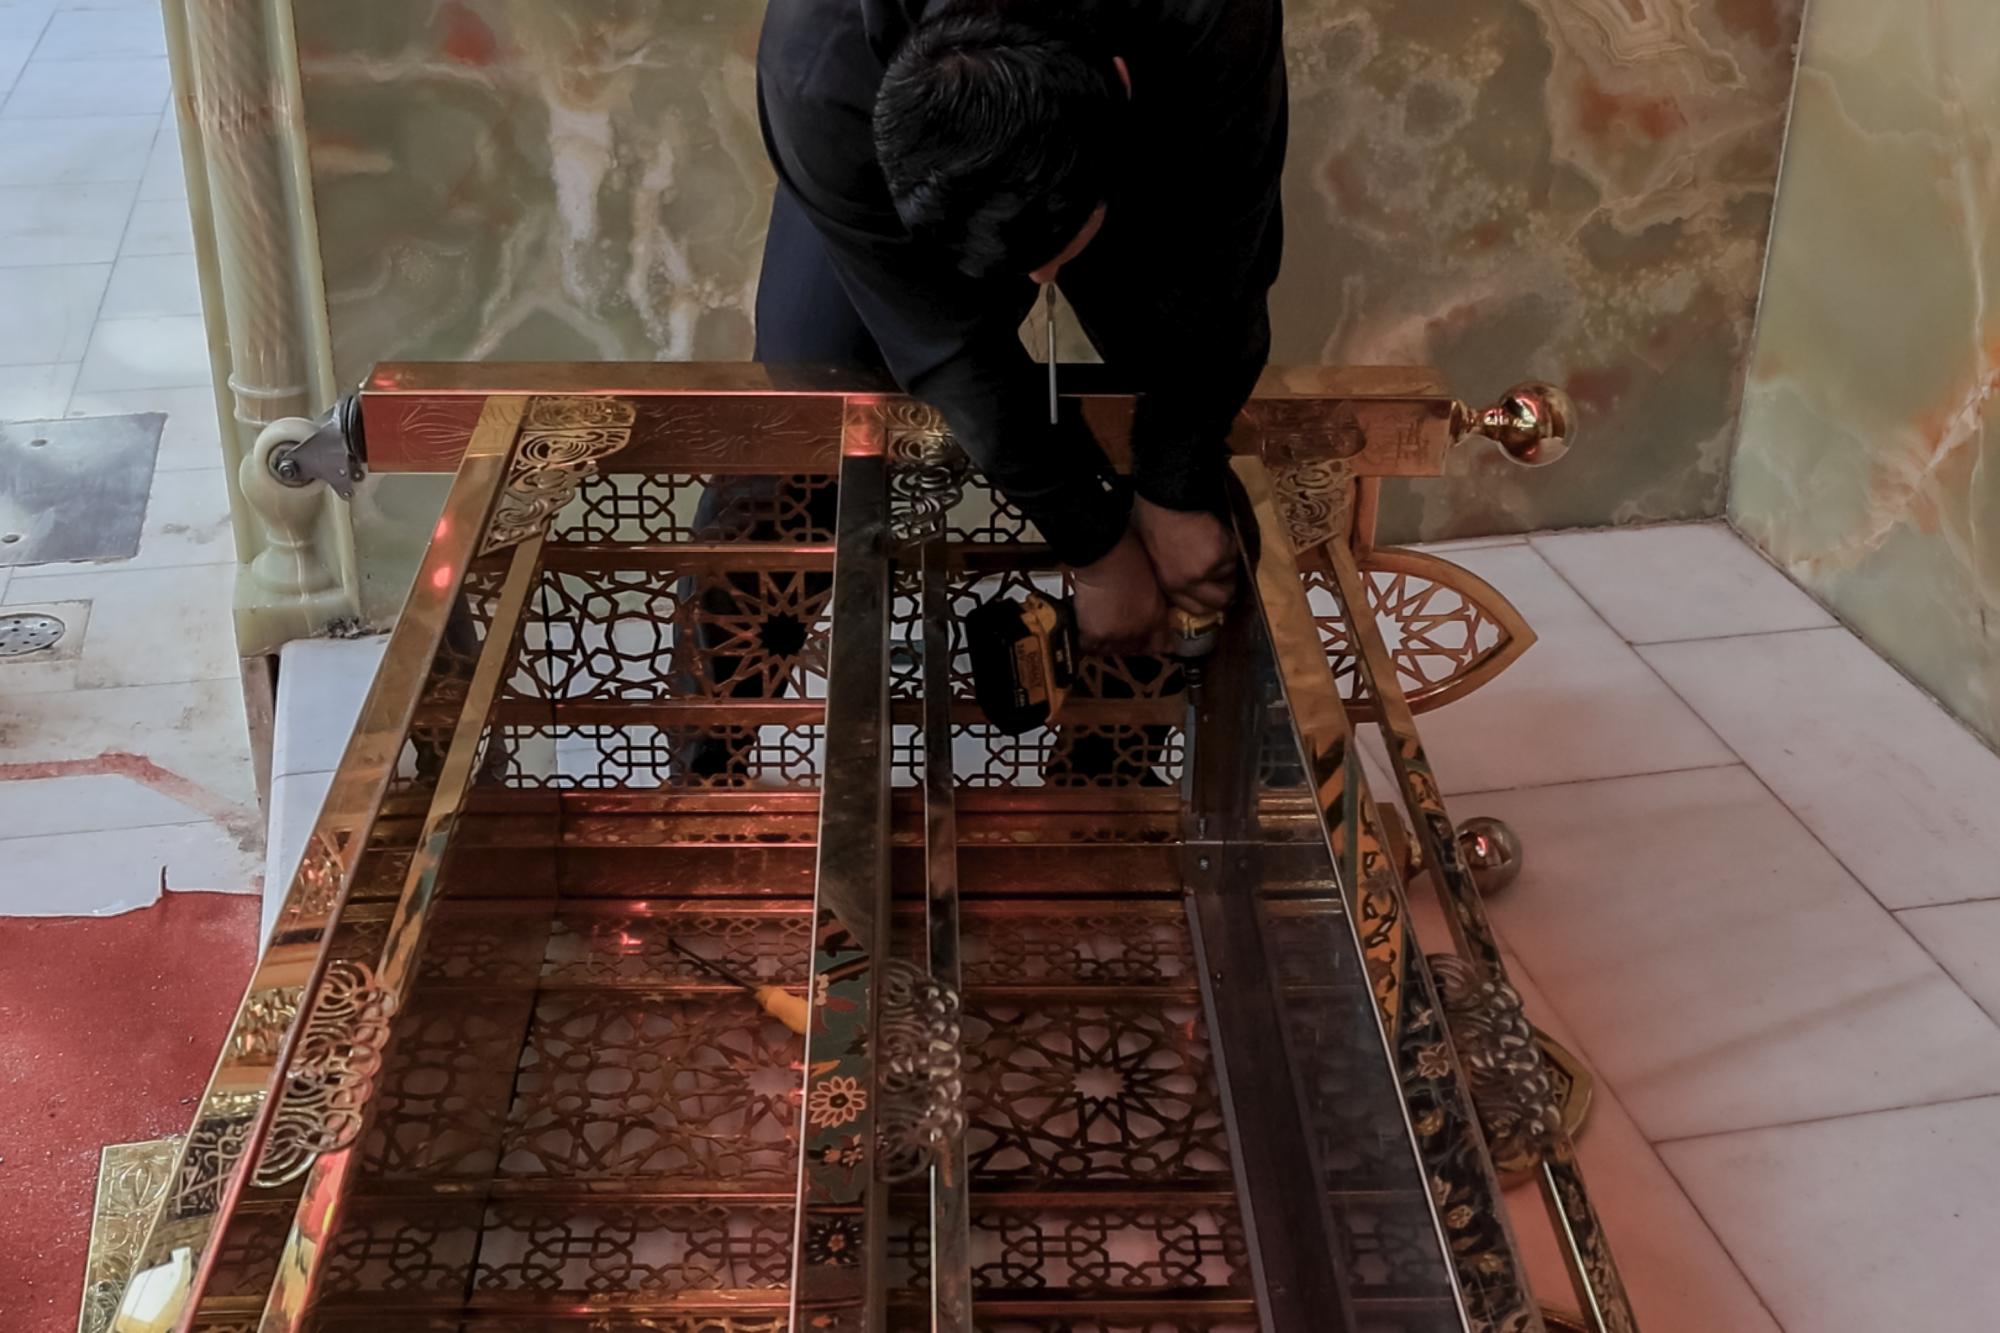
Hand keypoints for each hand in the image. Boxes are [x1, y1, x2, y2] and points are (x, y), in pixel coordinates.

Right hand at [1071, 529, 1175, 655]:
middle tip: (1120, 629)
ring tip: (1103, 627)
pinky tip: (1089, 629)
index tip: (1149, 639)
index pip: (1162, 645)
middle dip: (1130, 642)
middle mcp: (1140, 631)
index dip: (1154, 643)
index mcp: (1157, 617)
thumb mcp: (1153, 580)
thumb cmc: (1128, 557)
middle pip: (1135, 650)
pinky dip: (1089, 641)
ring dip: (1109, 642)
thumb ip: (1155, 601)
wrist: (1104, 554)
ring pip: (1113, 651)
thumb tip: (1153, 609)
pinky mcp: (1096, 635)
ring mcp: (1118, 636)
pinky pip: (1090, 647)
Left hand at [1130, 496, 1236, 613]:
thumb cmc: (1154, 522)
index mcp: (1169, 584)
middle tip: (1229, 576)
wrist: (1164, 499)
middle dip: (1228, 588)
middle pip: (1222, 600)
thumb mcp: (1155, 557)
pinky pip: (1235, 553)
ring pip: (1231, 572)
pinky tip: (1216, 530)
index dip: (1209, 601)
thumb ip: (1172, 575)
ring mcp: (1208, 568)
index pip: (1198, 608)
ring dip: (1227, 559)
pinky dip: (1231, 542)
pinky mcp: (1222, 551)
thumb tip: (1191, 584)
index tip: (1214, 592)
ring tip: (1213, 541)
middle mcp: (1190, 582)